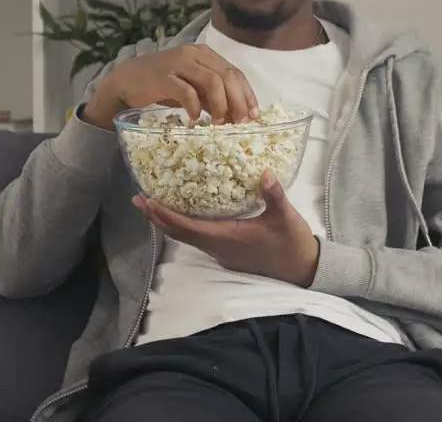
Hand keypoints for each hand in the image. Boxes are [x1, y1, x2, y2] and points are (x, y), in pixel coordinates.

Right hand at [83, 44, 258, 129]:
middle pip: (227, 76)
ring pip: (212, 82)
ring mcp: (178, 63)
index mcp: (205, 54)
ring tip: (218, 123)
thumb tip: (238, 115)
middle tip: (240, 123)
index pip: (235, 72)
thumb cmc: (163, 85)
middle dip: (238, 102)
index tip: (254, 115)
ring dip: (220, 105)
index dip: (247, 94)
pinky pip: (187, 92)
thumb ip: (213, 97)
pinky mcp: (163, 77)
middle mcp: (194, 54)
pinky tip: (194, 118)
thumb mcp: (193, 88)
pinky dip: (195, 107)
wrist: (126, 81)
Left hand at [133, 171, 320, 287]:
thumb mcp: (286, 217)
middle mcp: (218, 247)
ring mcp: (221, 252)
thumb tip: (264, 173)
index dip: (166, 215)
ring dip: (167, 222)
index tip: (149, 201)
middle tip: (139, 199)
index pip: (188, 227)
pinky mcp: (226, 252)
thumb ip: (274, 195)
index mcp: (228, 237)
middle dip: (157, 217)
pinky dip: (182, 225)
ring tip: (152, 205)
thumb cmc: (292, 243)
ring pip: (186, 238)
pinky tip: (182, 214)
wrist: (302, 268)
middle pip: (179, 234)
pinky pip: (196, 238)